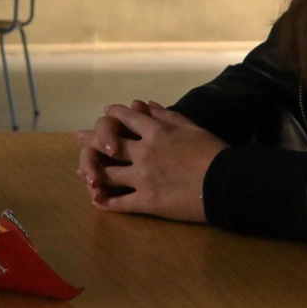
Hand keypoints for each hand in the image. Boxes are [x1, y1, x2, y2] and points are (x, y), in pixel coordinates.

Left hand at [74, 101, 225, 222]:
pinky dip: (107, 202)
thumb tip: (147, 105)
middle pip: (107, 143)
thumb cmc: (214, 153)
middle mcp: (143, 151)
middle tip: (80, 138)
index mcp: (155, 131)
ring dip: (94, 173)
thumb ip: (167, 116)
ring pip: (108, 174)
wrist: (227, 183)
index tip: (107, 113)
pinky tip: (98, 202)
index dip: (113, 114)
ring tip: (85, 173)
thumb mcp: (192, 127)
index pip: (125, 117)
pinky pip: (120, 202)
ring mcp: (142, 177)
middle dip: (91, 140)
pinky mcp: (146, 201)